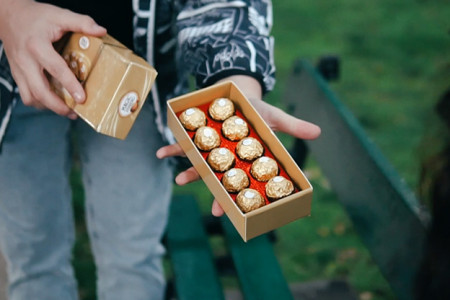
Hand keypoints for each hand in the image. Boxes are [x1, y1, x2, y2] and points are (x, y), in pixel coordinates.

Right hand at [0, 0, 105, 118]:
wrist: (8, 16)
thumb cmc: (35, 16)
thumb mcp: (59, 14)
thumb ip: (81, 22)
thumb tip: (101, 31)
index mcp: (37, 45)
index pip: (56, 69)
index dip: (70, 85)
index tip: (82, 98)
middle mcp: (26, 61)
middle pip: (40, 91)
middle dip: (58, 106)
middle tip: (74, 112)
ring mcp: (19, 69)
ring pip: (30, 97)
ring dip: (49, 107)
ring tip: (67, 111)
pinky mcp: (17, 75)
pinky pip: (26, 95)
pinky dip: (39, 102)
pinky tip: (53, 102)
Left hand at [156, 76, 320, 216]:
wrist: (237, 94)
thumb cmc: (257, 110)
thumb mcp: (275, 117)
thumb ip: (294, 126)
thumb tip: (319, 132)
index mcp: (246, 158)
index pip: (246, 181)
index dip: (245, 196)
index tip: (246, 212)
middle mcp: (228, 157)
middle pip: (224, 180)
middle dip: (219, 195)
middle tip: (217, 211)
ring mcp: (211, 148)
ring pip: (202, 165)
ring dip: (191, 173)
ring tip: (181, 180)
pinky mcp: (198, 136)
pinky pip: (183, 143)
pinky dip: (172, 146)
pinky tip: (161, 153)